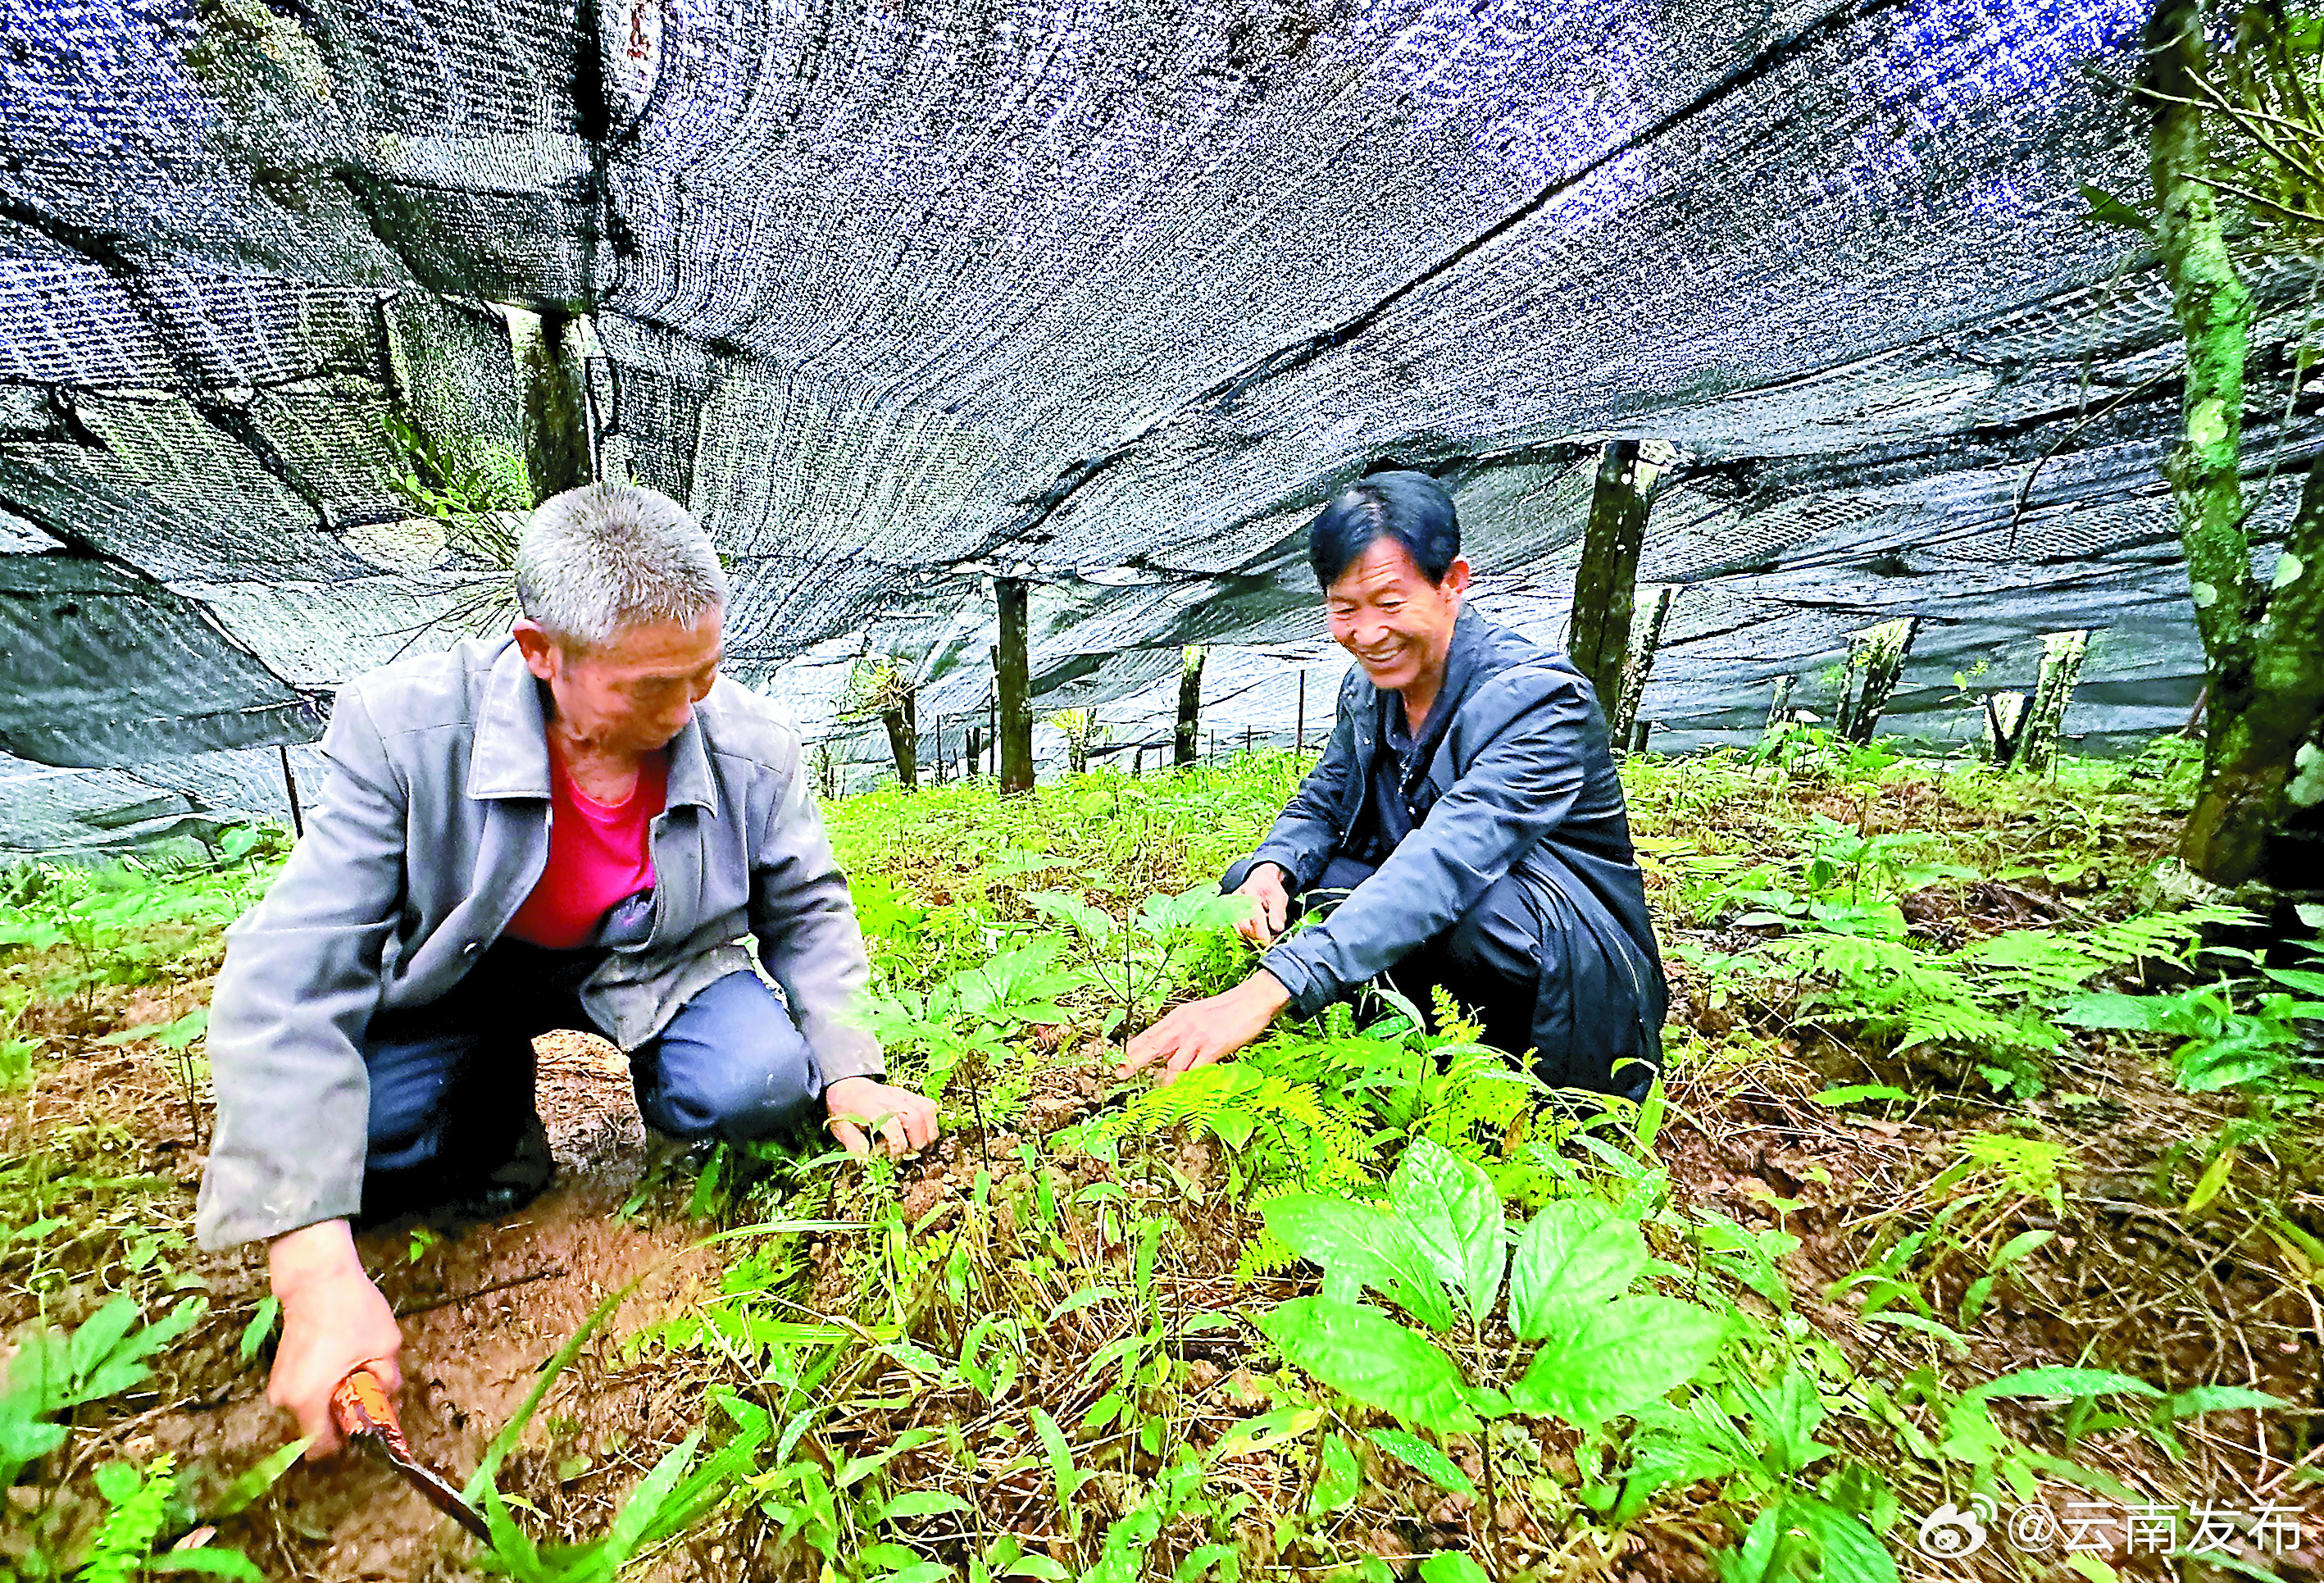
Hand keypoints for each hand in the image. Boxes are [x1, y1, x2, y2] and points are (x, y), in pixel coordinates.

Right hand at [267, 1220, 401, 1459]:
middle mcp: (285, 1400)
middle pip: (317, 1427)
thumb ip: (388, 1381)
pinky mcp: (280, 1370)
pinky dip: (324, 1383)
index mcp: (307, 1401)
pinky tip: (340, 1358)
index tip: (367, 1421)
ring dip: (335, 1396)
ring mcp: (278, 1384)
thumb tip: (387, 1399)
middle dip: (344, 1414)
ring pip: (312, 1408)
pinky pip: (305, 1391)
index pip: (322, 1448)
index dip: (349, 1439)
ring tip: (355, 1364)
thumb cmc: (350, 1311)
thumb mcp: (384, 1347)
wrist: (315, 1276)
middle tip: (367, 1385)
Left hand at [825, 1075, 939, 1156]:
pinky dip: (931, 1121)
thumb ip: (852, 1142)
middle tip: (910, 1154)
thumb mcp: (839, 1127)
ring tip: (919, 1146)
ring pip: (927, 1109)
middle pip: (915, 1116)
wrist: (848, 1086)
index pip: (891, 1124)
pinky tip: (922, 1133)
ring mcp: (902, 1094)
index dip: (897, 1143)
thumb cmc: (844, 1110)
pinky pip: (929, 1105)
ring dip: (929, 1132)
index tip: (894, 1156)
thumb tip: (866, 1159)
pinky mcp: (910, 1095)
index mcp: (868, 1106)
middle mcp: (888, 1098)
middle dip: (917, 1140)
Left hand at [1117, 971, 1291, 1085]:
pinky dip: (1189, 1084)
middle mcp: (1182, 1026)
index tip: (1117, 1060)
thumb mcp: (1197, 1015)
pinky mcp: (1213, 1047)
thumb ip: (1181, 1031)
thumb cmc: (1228, 1009)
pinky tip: (1185, 1093)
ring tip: (1158, 1096)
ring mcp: (1197, 1037)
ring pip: (1173, 1064)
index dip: (1130, 1048)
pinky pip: (1197, 1071)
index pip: (1147, 1034)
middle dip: (1133, 1062)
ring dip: (1164, 1082)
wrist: (1252, 999)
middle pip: (1151, 1046)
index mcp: (1177, 1018)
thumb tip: (1166, 1048)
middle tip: (1120, 1074)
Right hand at [1233, 864, 1292, 946]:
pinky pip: (1235, 931)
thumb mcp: (1279, 896)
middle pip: (1244, 927)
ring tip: (1263, 939)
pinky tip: (1254, 937)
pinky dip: (1246, 937)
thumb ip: (1278, 912)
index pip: (1254, 917)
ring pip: (1239, 931)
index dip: (1262, 933)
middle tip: (1268, 943)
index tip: (1269, 943)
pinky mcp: (1228, 915)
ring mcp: (1230, 908)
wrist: (1258, 880)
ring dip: (1251, 939)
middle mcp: (1236, 901)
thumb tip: (1278, 929)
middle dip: (1257, 938)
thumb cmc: (1270, 889)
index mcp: (1250, 893)